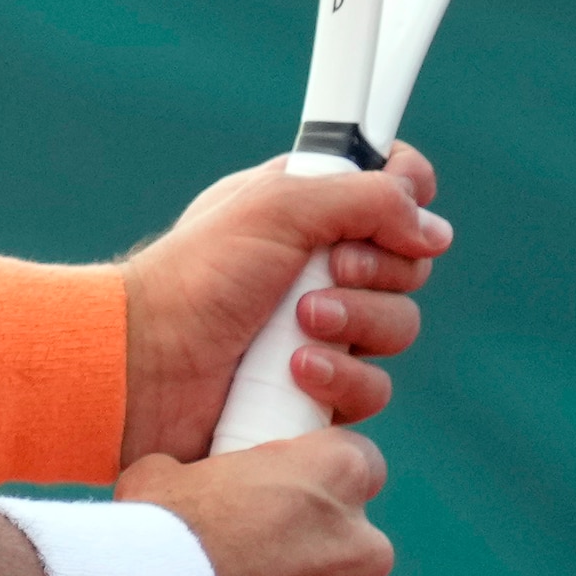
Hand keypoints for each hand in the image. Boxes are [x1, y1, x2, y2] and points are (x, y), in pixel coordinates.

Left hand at [118, 145, 451, 464]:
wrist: (145, 365)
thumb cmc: (194, 277)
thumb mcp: (275, 207)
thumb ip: (362, 197)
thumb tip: (430, 226)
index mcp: (305, 210)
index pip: (388, 188)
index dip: (405, 194)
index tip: (397, 205)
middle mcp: (317, 267)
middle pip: (409, 264)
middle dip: (379, 270)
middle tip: (326, 272)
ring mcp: (320, 330)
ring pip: (399, 327)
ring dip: (357, 323)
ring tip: (300, 325)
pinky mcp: (316, 388)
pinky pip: (373, 388)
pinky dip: (340, 378)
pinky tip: (295, 370)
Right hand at [119, 429, 392, 575]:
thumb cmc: (152, 535)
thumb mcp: (164, 474)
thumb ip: (205, 477)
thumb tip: (192, 489)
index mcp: (332, 478)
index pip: (358, 465)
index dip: (320, 484)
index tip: (285, 501)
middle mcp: (365, 548)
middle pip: (350, 550)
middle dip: (309, 563)